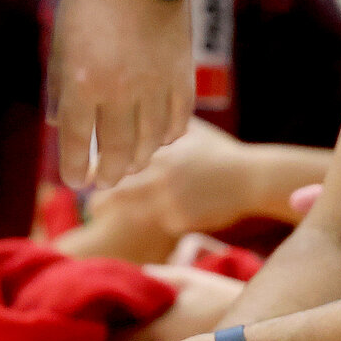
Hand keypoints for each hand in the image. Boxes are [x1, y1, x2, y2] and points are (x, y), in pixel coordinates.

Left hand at [48, 0, 193, 188]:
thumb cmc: (90, 0)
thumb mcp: (61, 45)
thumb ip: (60, 90)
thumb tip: (61, 128)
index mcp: (83, 84)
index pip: (76, 147)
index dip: (74, 172)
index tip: (75, 182)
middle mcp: (120, 91)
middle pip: (118, 153)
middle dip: (108, 175)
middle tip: (104, 182)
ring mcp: (155, 85)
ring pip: (152, 143)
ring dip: (139, 159)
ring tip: (131, 163)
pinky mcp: (182, 75)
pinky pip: (179, 120)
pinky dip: (168, 135)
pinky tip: (160, 138)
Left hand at [88, 118, 252, 236]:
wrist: (251, 178)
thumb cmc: (221, 153)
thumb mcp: (194, 130)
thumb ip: (167, 124)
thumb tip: (145, 113)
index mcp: (158, 150)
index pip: (115, 162)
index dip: (96, 172)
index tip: (88, 178)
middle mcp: (159, 173)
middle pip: (114, 193)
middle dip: (99, 202)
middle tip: (93, 206)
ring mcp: (167, 198)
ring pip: (131, 213)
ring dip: (120, 216)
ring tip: (114, 218)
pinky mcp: (178, 220)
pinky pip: (160, 226)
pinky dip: (162, 223)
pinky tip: (173, 217)